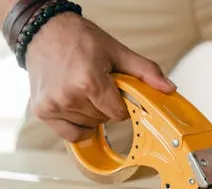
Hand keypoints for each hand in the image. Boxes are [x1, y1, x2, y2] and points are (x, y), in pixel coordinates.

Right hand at [24, 12, 175, 141]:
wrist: (44, 31)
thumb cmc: (79, 39)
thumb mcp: (117, 51)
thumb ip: (145, 72)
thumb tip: (168, 88)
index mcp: (88, 80)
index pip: (118, 113)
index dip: (122, 104)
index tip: (116, 91)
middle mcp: (69, 96)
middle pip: (103, 120)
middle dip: (106, 106)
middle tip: (98, 85)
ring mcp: (53, 105)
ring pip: (88, 126)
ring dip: (91, 113)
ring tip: (83, 89)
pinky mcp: (43, 111)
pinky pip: (70, 134)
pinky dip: (77, 125)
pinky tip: (76, 106)